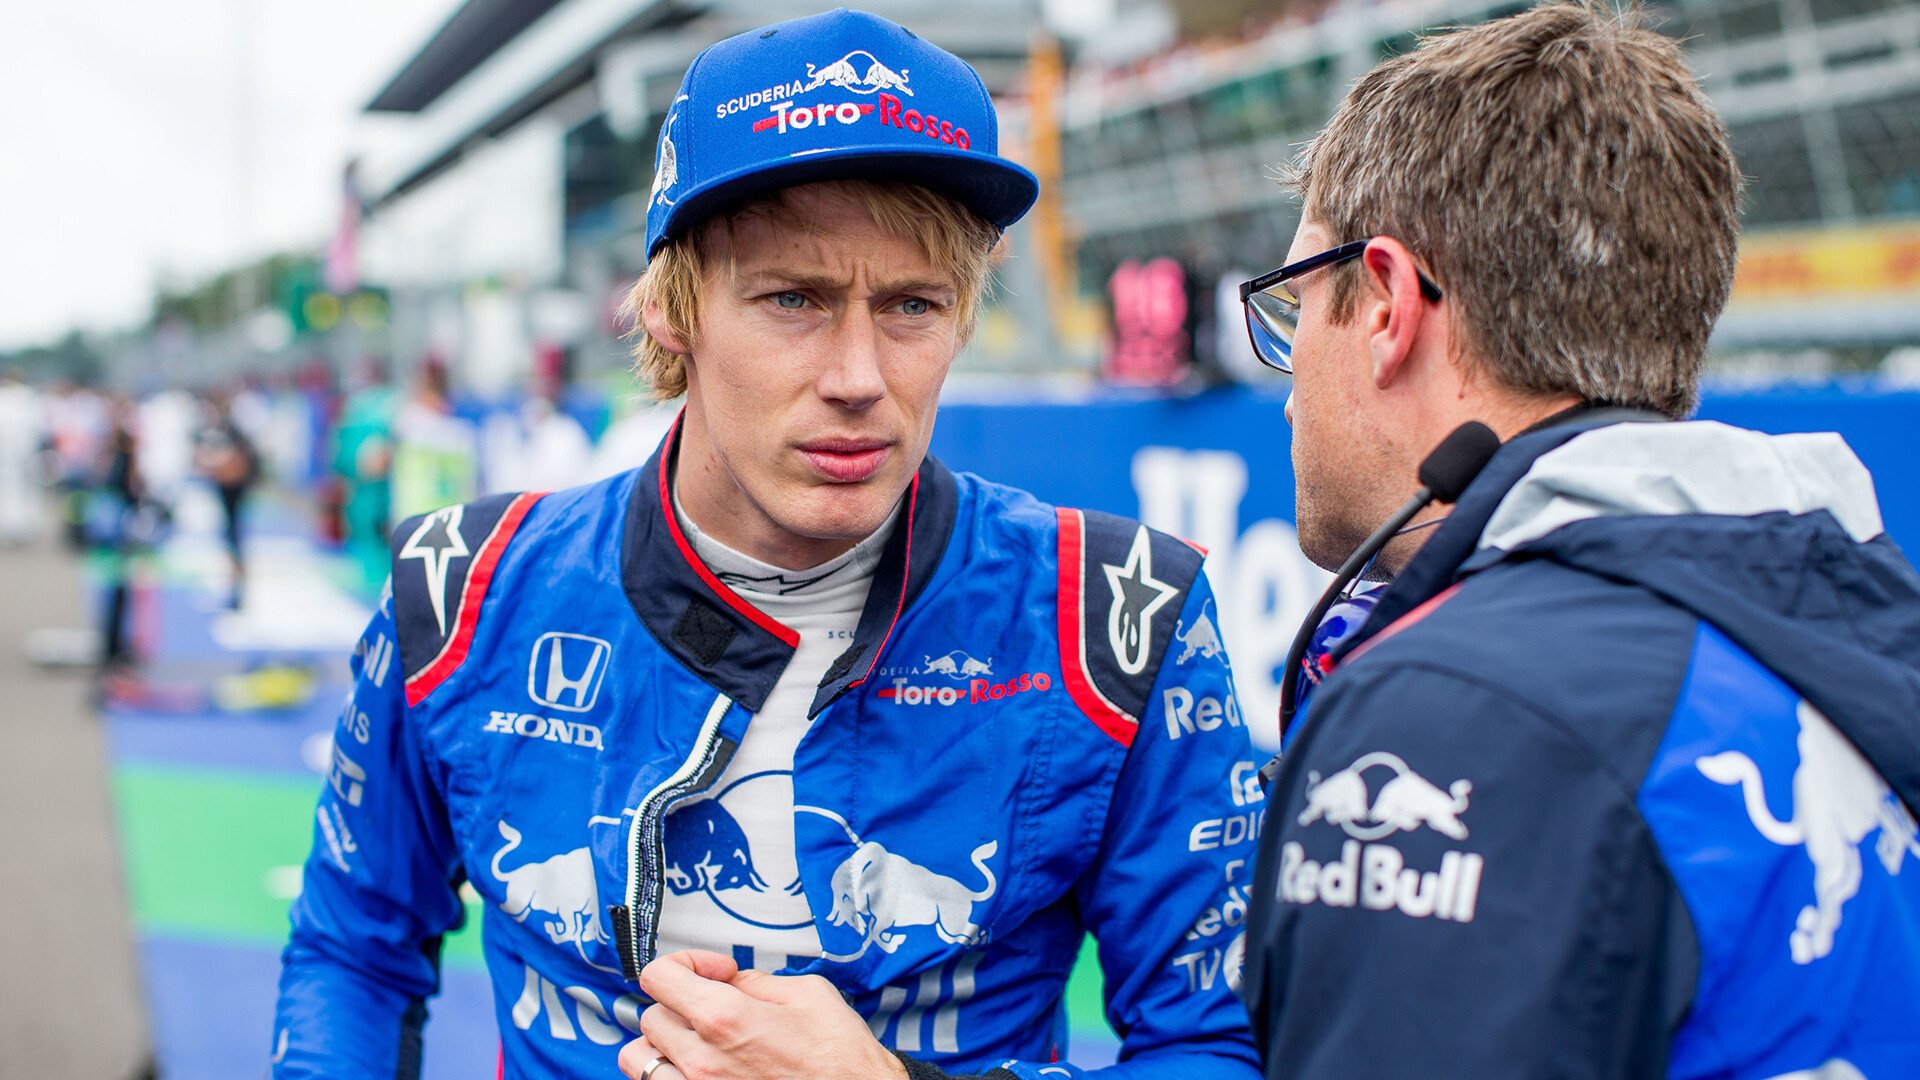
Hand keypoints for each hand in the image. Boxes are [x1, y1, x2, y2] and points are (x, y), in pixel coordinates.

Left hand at [619, 949, 907, 1079]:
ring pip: (638, 1056)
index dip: (685, 963)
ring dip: (662, 1041)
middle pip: (651, 1014)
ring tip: (694, 1038)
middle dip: (680, 1001)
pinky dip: (667, 1072)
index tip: (711, 971)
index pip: (659, 976)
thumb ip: (756, 981)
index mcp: (725, 1018)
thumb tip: (731, 980)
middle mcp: (701, 1058)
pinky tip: (697, 1066)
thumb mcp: (806, 994)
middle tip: (713, 1003)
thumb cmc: (839, 1059)